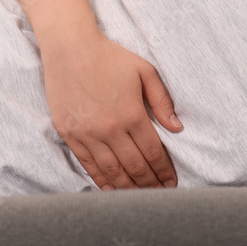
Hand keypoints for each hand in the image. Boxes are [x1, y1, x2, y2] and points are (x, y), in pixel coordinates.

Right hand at [40, 30, 181, 189]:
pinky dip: (102, 180)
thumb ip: (162, 101)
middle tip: (160, 194)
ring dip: (128, 187)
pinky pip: (88, 164)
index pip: (153, 152)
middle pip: (135, 166)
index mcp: (131, 114)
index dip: (164, 170)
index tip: (172, 181)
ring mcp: (87, 133)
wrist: (70, 48)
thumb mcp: (145, 71)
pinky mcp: (69, 134)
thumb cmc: (110, 57)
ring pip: (112, 170)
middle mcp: (110, 128)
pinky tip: (112, 189)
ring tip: (140, 197)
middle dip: (150, 184)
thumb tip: (177, 128)